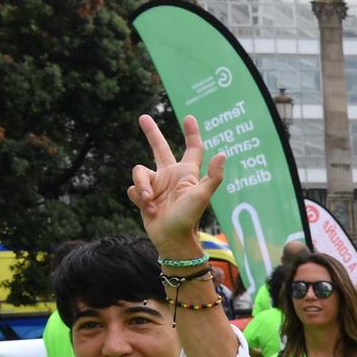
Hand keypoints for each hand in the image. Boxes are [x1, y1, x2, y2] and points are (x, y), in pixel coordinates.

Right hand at [128, 115, 223, 251]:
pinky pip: (134, 188)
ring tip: (151, 201)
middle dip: (152, 133)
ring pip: (139, 172)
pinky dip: (138, 197)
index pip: (192, 148)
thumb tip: (223, 154)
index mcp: (186, 173)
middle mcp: (170, 176)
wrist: (172, 239)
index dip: (191, 133)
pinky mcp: (144, 196)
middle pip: (159, 148)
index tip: (189, 117)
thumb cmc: (189, 218)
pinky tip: (148, 208)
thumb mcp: (202, 196)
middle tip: (143, 117)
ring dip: (142, 186)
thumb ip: (213, 176)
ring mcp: (156, 185)